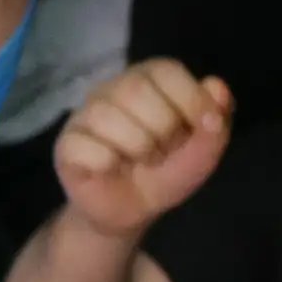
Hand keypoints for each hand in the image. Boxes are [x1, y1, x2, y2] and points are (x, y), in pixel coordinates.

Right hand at [51, 59, 236, 239]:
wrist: (128, 212)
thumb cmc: (163, 172)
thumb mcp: (201, 153)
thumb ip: (215, 122)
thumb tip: (216, 86)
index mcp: (147, 80)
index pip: (166, 69)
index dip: (190, 99)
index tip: (202, 128)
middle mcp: (111, 88)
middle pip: (135, 88)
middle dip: (163, 127)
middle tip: (164, 151)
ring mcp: (84, 114)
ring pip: (108, 116)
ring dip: (138, 148)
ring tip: (140, 161)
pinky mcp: (66, 144)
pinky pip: (88, 146)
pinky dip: (109, 164)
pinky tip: (111, 169)